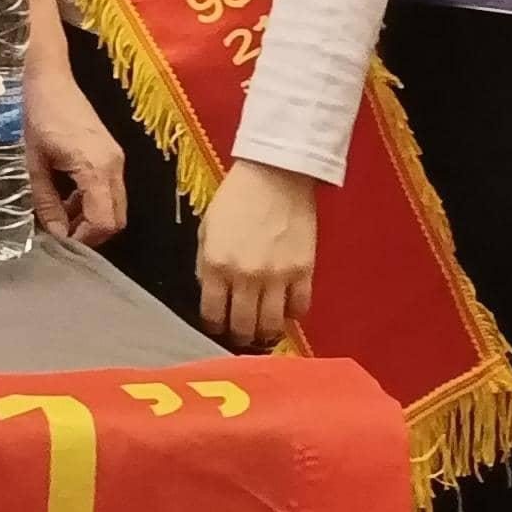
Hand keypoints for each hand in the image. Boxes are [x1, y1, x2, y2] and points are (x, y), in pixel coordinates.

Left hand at [25, 64, 124, 246]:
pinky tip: (67, 200)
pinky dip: (93, 203)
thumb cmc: (39, 116)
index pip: (105, 222)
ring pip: (115, 206)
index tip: (61, 243)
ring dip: (91, 218)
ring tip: (59, 218)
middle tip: (61, 235)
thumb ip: (47, 203)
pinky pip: (110, 191)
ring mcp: (117, 161)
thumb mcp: (35, 164)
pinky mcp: (113, 156)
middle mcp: (115, 167)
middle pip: (116, 219)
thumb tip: (56, 235)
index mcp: (96, 169)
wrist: (53, 80)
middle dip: (91, 233)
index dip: (85, 239)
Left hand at [194, 160, 318, 350]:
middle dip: (239, 336)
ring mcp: (277, 276)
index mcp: (216, 264)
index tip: (217, 325)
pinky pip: (300, 308)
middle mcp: (245, 276)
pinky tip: (287, 308)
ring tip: (263, 330)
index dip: (213, 325)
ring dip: (266, 333)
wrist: (275, 175)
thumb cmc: (236, 198)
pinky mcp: (304, 271)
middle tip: (241, 334)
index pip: (212, 313)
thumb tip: (211, 294)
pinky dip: (293, 314)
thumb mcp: (207, 229)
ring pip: (272, 325)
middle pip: (243, 326)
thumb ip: (206, 265)